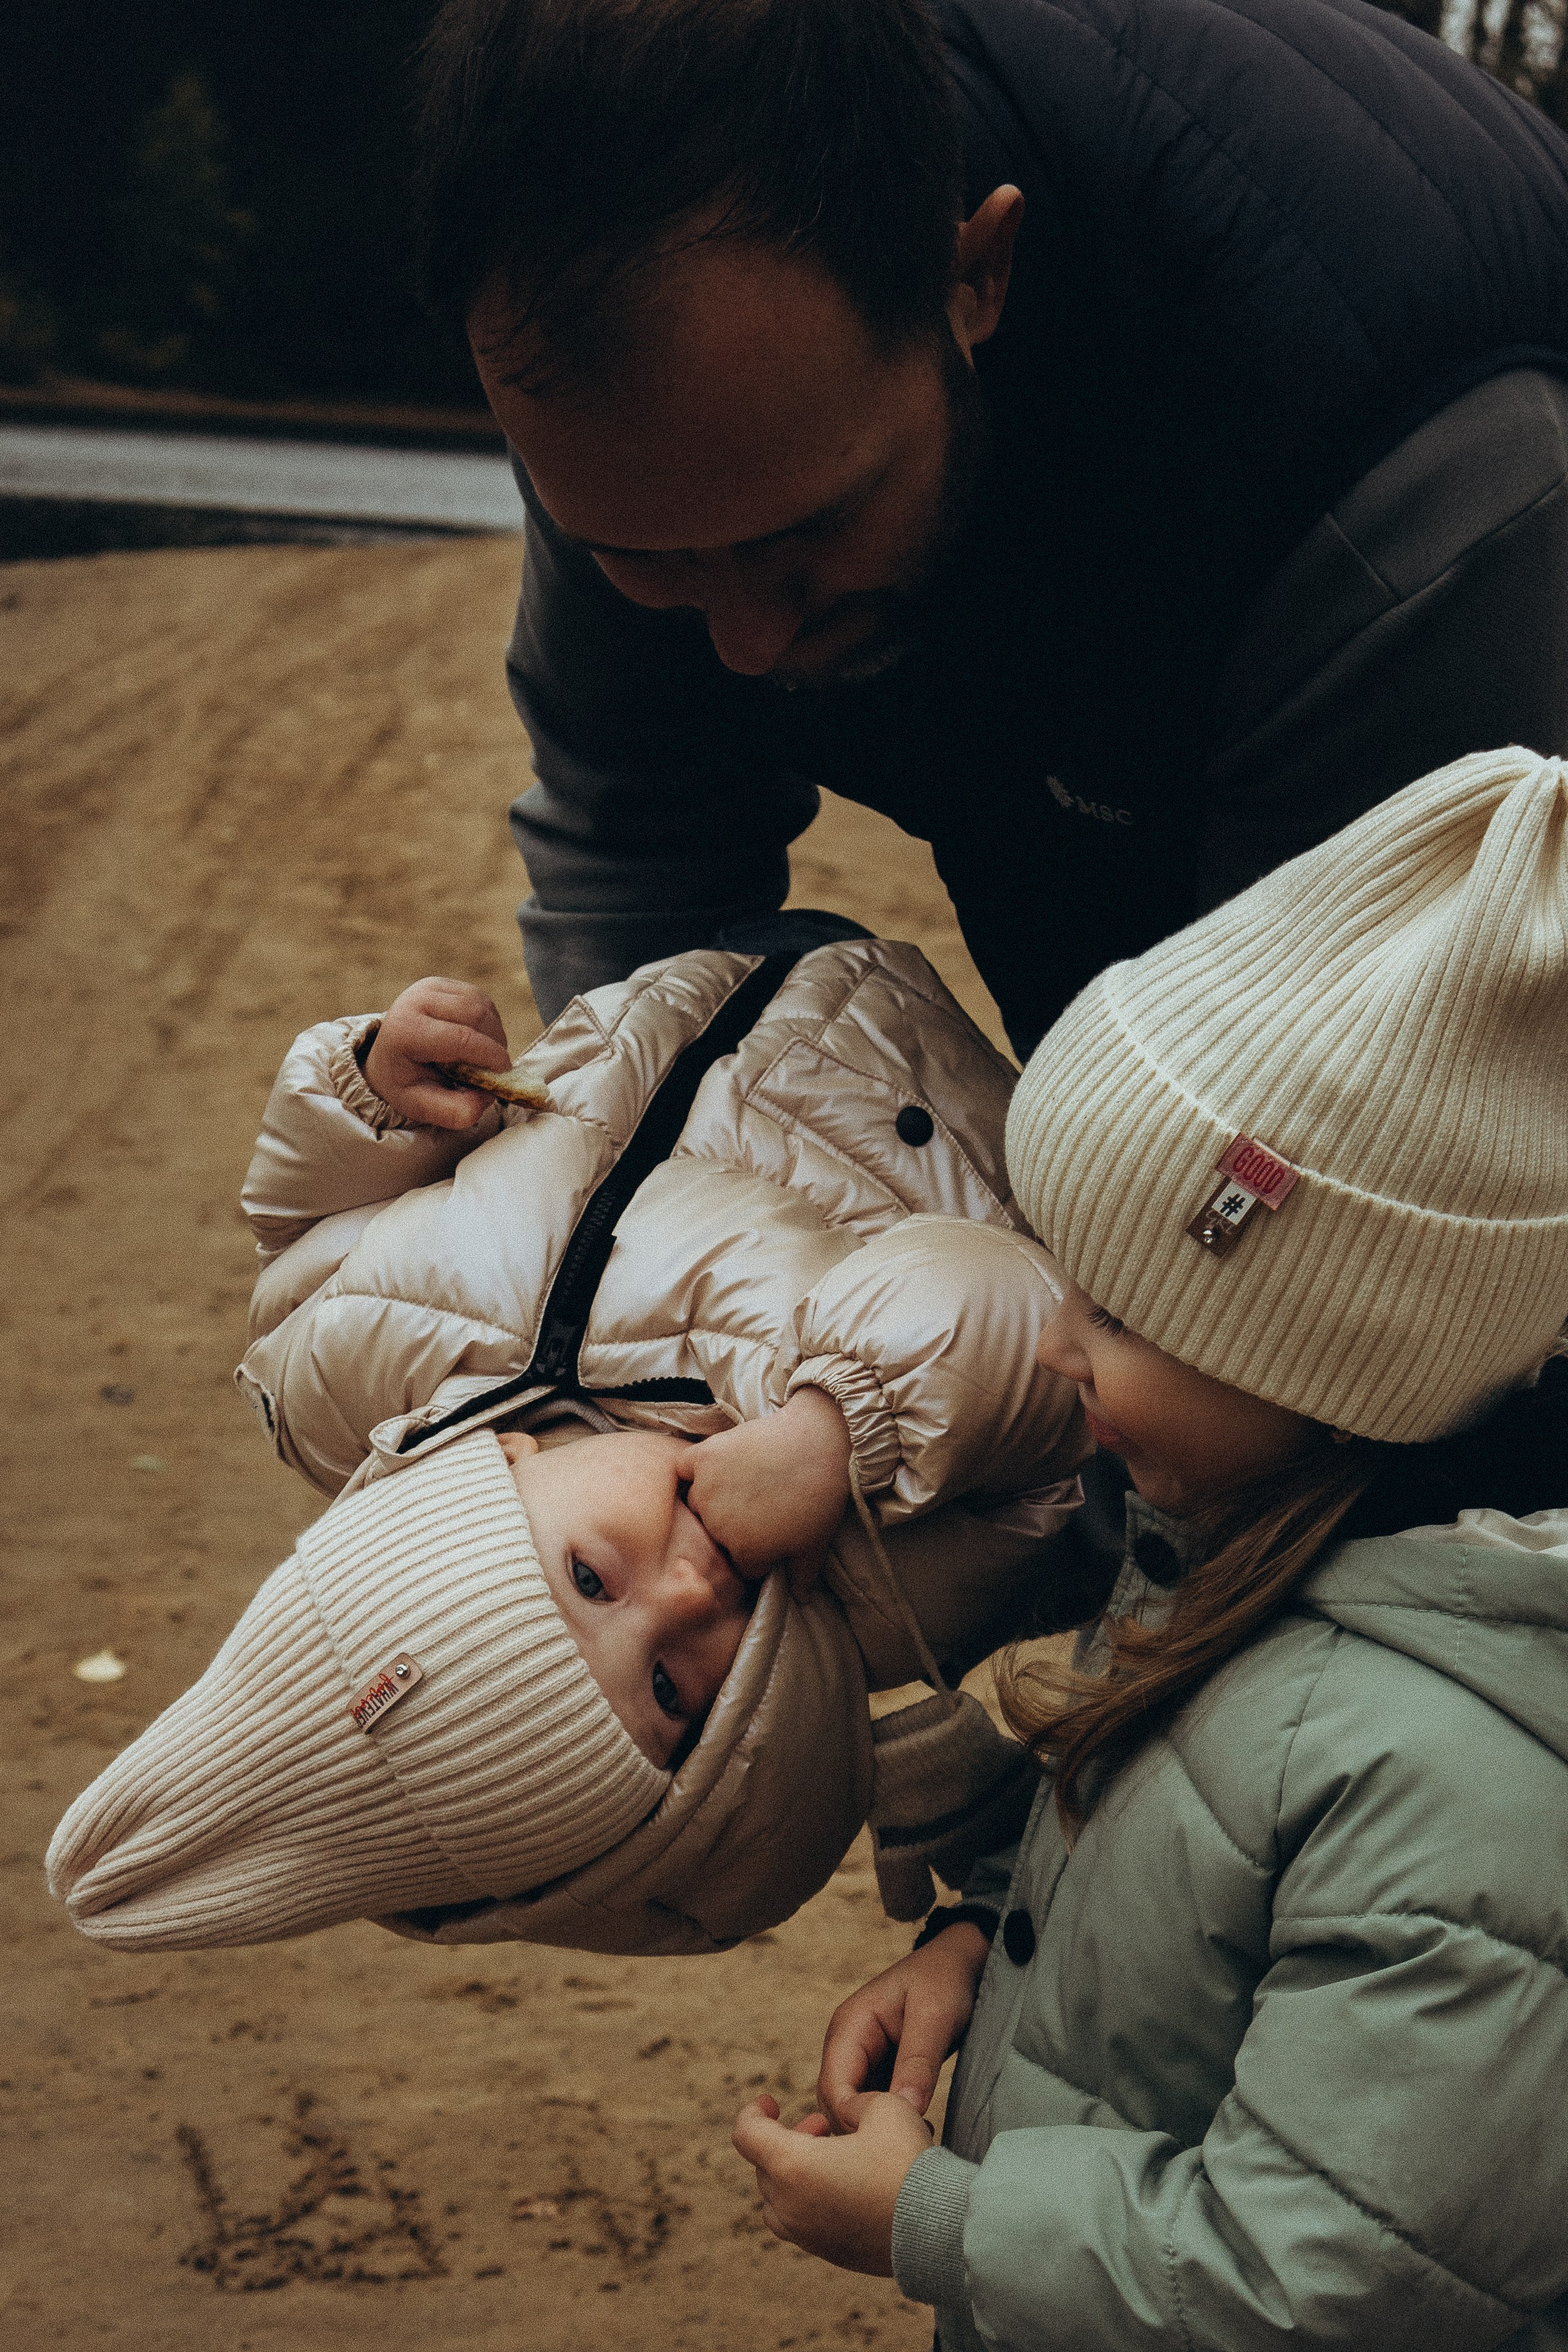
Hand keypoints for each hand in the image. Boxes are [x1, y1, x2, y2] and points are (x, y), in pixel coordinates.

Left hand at [362, 977, 510, 1130]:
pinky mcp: (442, 983)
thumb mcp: (421, 1106)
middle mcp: (415, 1000)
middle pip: (476, 1015)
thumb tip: (488, 1097)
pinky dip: (488, 1020)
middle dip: (494, 1043)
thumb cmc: (406, 1082)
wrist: (386, 1056)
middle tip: (493, 1067)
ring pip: (482, 1003)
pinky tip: (478, 1038)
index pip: (461, 1038)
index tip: (503, 1073)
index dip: (490, 1056)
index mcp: (405, 1031)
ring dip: (494, 1032)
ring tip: (485, 1054)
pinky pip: (480, 998)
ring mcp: (428, 987)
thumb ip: (455, 1111)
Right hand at [675, 1387, 851, 1595]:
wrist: (818, 1440)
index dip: (758, 1553)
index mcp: (747, 1553)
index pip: (743, 1565)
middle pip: (716, 1535)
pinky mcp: (704, 1456)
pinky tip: (711, 1467)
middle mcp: (719, 1526)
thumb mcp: (816, 1544)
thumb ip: (803, 1576)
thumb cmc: (822, 1496)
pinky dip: (691, 1469)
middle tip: (762, 1506)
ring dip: (712, 1500)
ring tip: (743, 1484)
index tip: (773, 1533)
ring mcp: (707, 1490)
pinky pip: (683, 1468)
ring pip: (697, 1505)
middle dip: (734, 1527)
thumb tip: (799, 1600)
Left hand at [732, 2091, 931, 2273]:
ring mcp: (807, 2236)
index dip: (753, 2111)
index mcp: (792, 2166)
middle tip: (822, 2126)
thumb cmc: (907, 2164)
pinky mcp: (829, 2254)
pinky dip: (810, 2200)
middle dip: (786, 2139)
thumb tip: (846, 2110)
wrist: (938, 2230)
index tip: (772, 2101)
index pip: (746, 2133)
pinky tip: (848, 2186)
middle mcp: (790, 2206)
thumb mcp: (883, 2106)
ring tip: (833, 2158)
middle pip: (764, 2166)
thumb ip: (854, 2101)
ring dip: (794, 2173)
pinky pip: (801, 2224)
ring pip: (778, 2200)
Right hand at [816, 1923, 990, 2129]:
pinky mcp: (876, 2068)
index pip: (834, 2086)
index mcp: (849, 2025)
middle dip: (863, 2129)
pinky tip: (913, 2131)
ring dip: (875, 2128)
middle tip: (906, 2150)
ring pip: (851, 2108)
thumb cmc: (946, 1980)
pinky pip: (870, 2103)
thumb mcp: (935, 2016)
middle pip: (835, 2102)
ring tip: (913, 2143)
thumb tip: (903, 2111)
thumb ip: (917, 2062)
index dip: (854, 2119)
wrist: (961, 1962)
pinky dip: (886, 2120)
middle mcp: (846, 2043)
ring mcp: (859, 2057)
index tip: (893, 2140)